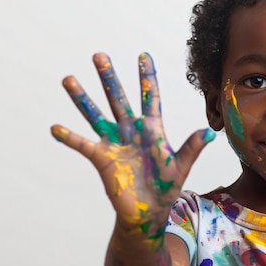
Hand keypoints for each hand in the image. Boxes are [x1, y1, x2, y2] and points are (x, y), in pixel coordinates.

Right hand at [51, 53, 214, 241]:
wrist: (148, 210)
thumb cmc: (167, 186)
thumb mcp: (181, 165)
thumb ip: (193, 147)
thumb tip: (210, 133)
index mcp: (153, 129)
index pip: (149, 97)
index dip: (146, 77)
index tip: (143, 55)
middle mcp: (131, 130)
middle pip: (119, 98)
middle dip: (109, 78)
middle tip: (99, 55)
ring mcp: (115, 142)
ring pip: (97, 114)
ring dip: (83, 98)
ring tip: (69, 79)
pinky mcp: (102, 158)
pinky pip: (83, 144)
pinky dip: (69, 137)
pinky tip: (55, 127)